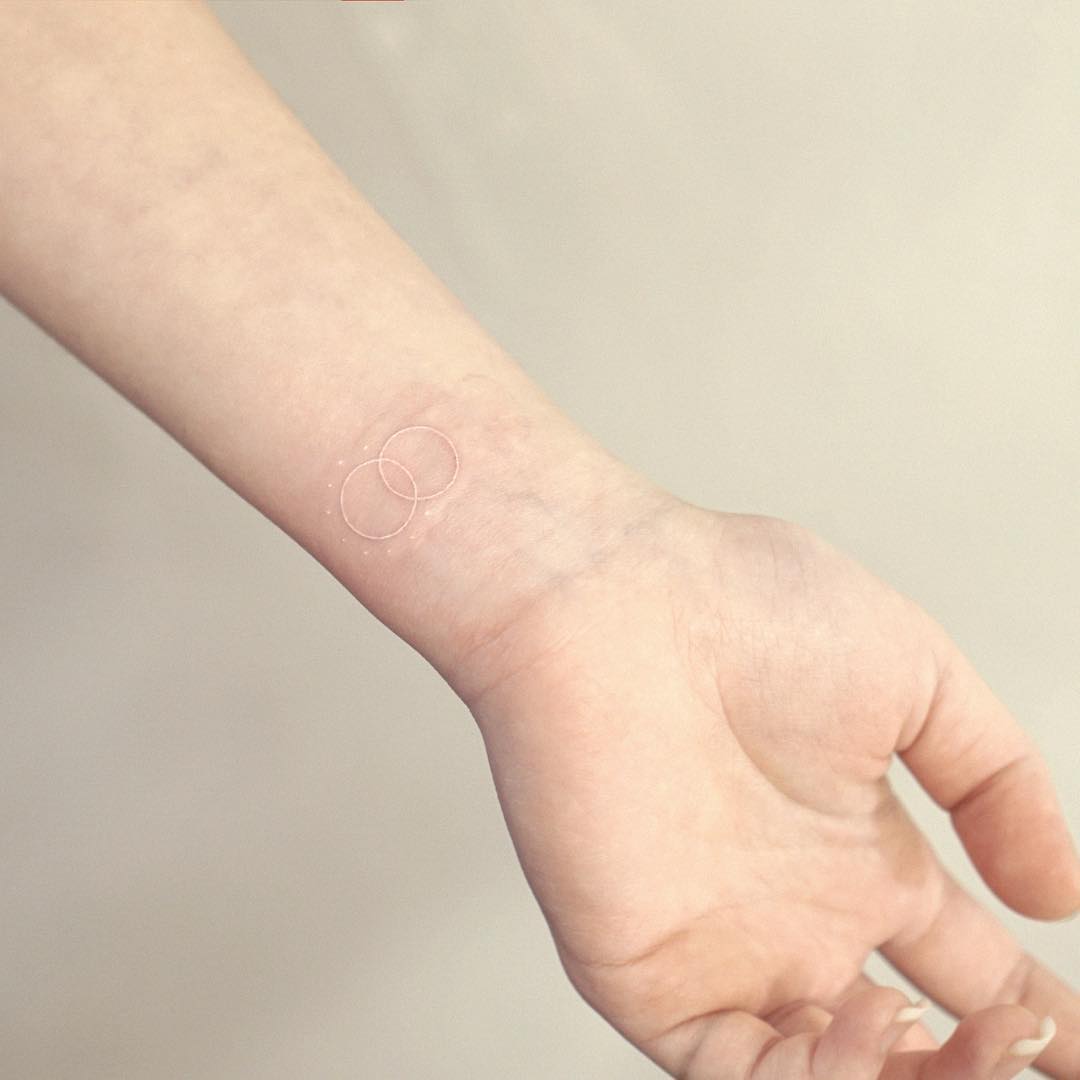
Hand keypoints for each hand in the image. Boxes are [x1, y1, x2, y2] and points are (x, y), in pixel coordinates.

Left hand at [464, 503, 1079, 1077]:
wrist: (611, 602)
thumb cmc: (741, 607)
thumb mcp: (918, 676)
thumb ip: (997, 783)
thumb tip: (1060, 895)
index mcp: (854, 849)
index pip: (961, 959)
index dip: (1033, 1011)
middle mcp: (791, 910)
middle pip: (904, 1044)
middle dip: (981, 1062)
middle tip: (1030, 1042)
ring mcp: (721, 947)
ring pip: (828, 1075)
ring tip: (966, 1034)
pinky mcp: (647, 972)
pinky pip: (736, 1078)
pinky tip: (868, 1024)